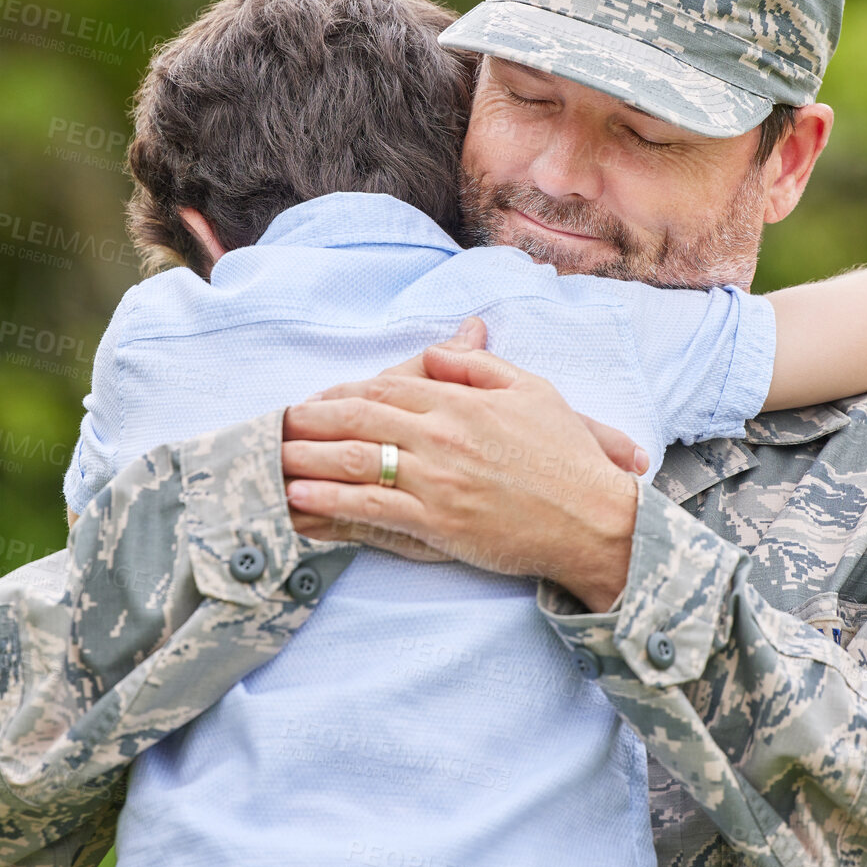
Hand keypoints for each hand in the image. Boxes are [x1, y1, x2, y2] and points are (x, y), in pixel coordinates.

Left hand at [281, 318, 644, 609]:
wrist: (594, 518)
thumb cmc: (568, 458)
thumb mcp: (533, 392)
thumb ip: (482, 367)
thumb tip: (448, 344)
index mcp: (462, 400)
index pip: (387, 385)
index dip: (344, 391)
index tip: (317, 399)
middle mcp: (442, 433)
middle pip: (359, 415)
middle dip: (310, 418)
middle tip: (276, 424)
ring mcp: (436, 478)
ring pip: (356, 458)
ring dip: (307, 456)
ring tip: (272, 458)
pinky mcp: (437, 521)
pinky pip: (371, 505)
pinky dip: (331, 499)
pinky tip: (302, 497)